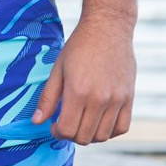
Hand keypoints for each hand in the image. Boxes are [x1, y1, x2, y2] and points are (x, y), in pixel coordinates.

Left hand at [31, 14, 135, 143]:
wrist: (108, 28)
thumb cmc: (79, 46)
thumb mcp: (58, 69)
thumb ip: (47, 97)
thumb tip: (37, 121)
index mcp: (78, 91)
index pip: (67, 130)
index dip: (57, 132)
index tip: (54, 125)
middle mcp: (99, 99)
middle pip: (84, 137)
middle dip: (71, 135)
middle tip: (66, 122)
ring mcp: (117, 99)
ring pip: (103, 135)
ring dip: (89, 135)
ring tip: (82, 121)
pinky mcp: (129, 97)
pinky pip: (122, 127)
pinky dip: (110, 130)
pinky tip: (100, 121)